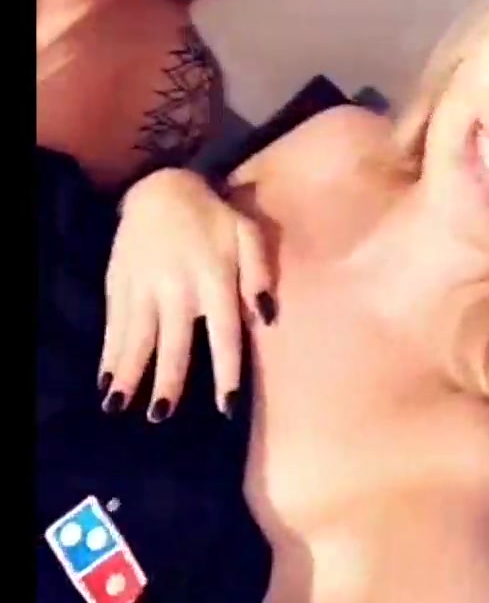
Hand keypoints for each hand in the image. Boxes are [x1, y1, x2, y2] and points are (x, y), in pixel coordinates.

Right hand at [99, 169, 273, 419]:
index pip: (225, 332)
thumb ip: (260, 272)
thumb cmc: (213, 218)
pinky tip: (105, 381)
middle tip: (162, 415)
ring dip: (129, 372)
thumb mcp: (247, 233)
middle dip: (168, 379)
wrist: (161, 188)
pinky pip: (114, 323)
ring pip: (137, 335)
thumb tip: (269, 317)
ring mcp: (144, 285)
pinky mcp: (119, 283)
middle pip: (174, 340)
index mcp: (215, 278)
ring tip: (119, 406)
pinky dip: (109, 353)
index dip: (227, 370)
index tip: (227, 406)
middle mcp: (179, 286)